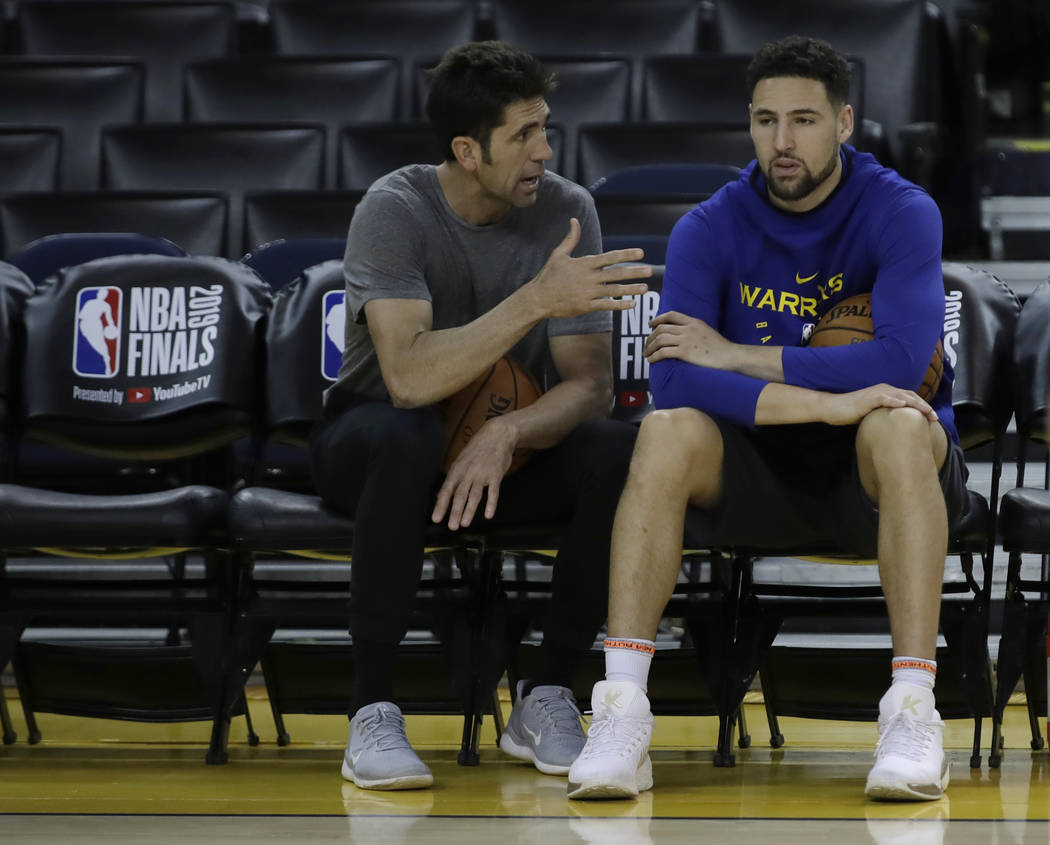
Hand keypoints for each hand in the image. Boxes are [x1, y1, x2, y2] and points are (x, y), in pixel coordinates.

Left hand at [431, 416, 517, 529]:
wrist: (497, 434)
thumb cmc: (478, 449)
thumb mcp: (461, 460)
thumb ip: (453, 479)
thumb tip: (441, 494)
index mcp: (457, 469)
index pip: (446, 490)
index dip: (441, 505)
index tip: (436, 518)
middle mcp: (468, 472)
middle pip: (460, 494)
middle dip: (455, 511)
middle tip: (451, 526)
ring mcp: (483, 474)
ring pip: (475, 495)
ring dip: (469, 510)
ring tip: (465, 523)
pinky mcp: (496, 475)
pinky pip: (494, 492)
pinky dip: (491, 503)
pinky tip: (489, 514)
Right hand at [530, 218, 650, 318]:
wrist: (538, 298)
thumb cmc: (549, 275)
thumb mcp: (558, 254)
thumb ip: (571, 238)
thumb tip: (574, 220)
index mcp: (584, 264)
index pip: (610, 257)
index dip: (626, 254)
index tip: (641, 253)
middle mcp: (588, 278)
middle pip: (615, 273)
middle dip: (634, 272)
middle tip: (650, 270)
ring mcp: (587, 293)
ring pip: (614, 290)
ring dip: (631, 289)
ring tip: (645, 288)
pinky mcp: (585, 306)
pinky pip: (606, 305)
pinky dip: (620, 305)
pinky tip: (632, 305)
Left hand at [645, 311, 734, 368]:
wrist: (730, 356)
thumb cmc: (721, 348)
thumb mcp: (707, 331)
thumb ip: (694, 330)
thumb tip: (682, 335)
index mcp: (693, 321)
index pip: (671, 315)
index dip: (658, 319)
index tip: (651, 325)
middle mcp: (688, 328)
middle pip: (661, 328)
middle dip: (650, 337)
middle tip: (647, 345)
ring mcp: (686, 340)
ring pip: (660, 339)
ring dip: (650, 347)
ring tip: (646, 354)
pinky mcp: (685, 352)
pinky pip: (663, 352)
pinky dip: (654, 356)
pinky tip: (652, 360)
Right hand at [823, 383, 938, 425]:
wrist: (833, 408)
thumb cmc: (850, 413)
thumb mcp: (872, 415)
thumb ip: (884, 416)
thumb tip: (895, 428)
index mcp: (886, 393)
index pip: (909, 398)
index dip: (922, 407)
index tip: (932, 418)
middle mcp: (884, 390)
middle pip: (910, 396)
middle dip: (924, 406)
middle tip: (935, 418)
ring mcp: (877, 393)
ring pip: (902, 396)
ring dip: (916, 404)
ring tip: (927, 412)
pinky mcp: (869, 398)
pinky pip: (885, 399)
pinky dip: (896, 401)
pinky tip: (905, 406)